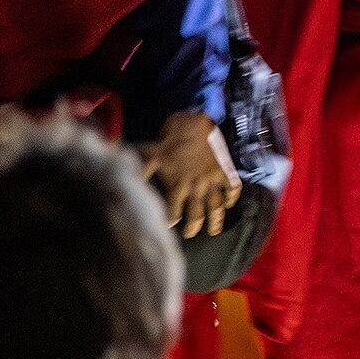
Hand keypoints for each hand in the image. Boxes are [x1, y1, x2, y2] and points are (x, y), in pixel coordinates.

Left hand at [145, 111, 241, 238]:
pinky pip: (232, 188)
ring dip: (215, 220)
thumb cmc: (169, 142)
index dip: (172, 221)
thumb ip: (141, 172)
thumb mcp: (151, 156)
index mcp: (177, 186)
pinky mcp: (223, 171)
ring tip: (214, 230)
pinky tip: (228, 203)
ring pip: (216, 206)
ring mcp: (211, 179)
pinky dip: (231, 197)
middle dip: (194, 227)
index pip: (174, 212)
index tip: (170, 227)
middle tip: (190, 234)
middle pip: (197, 215)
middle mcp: (195, 186)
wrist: (191, 124)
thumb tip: (128, 182)